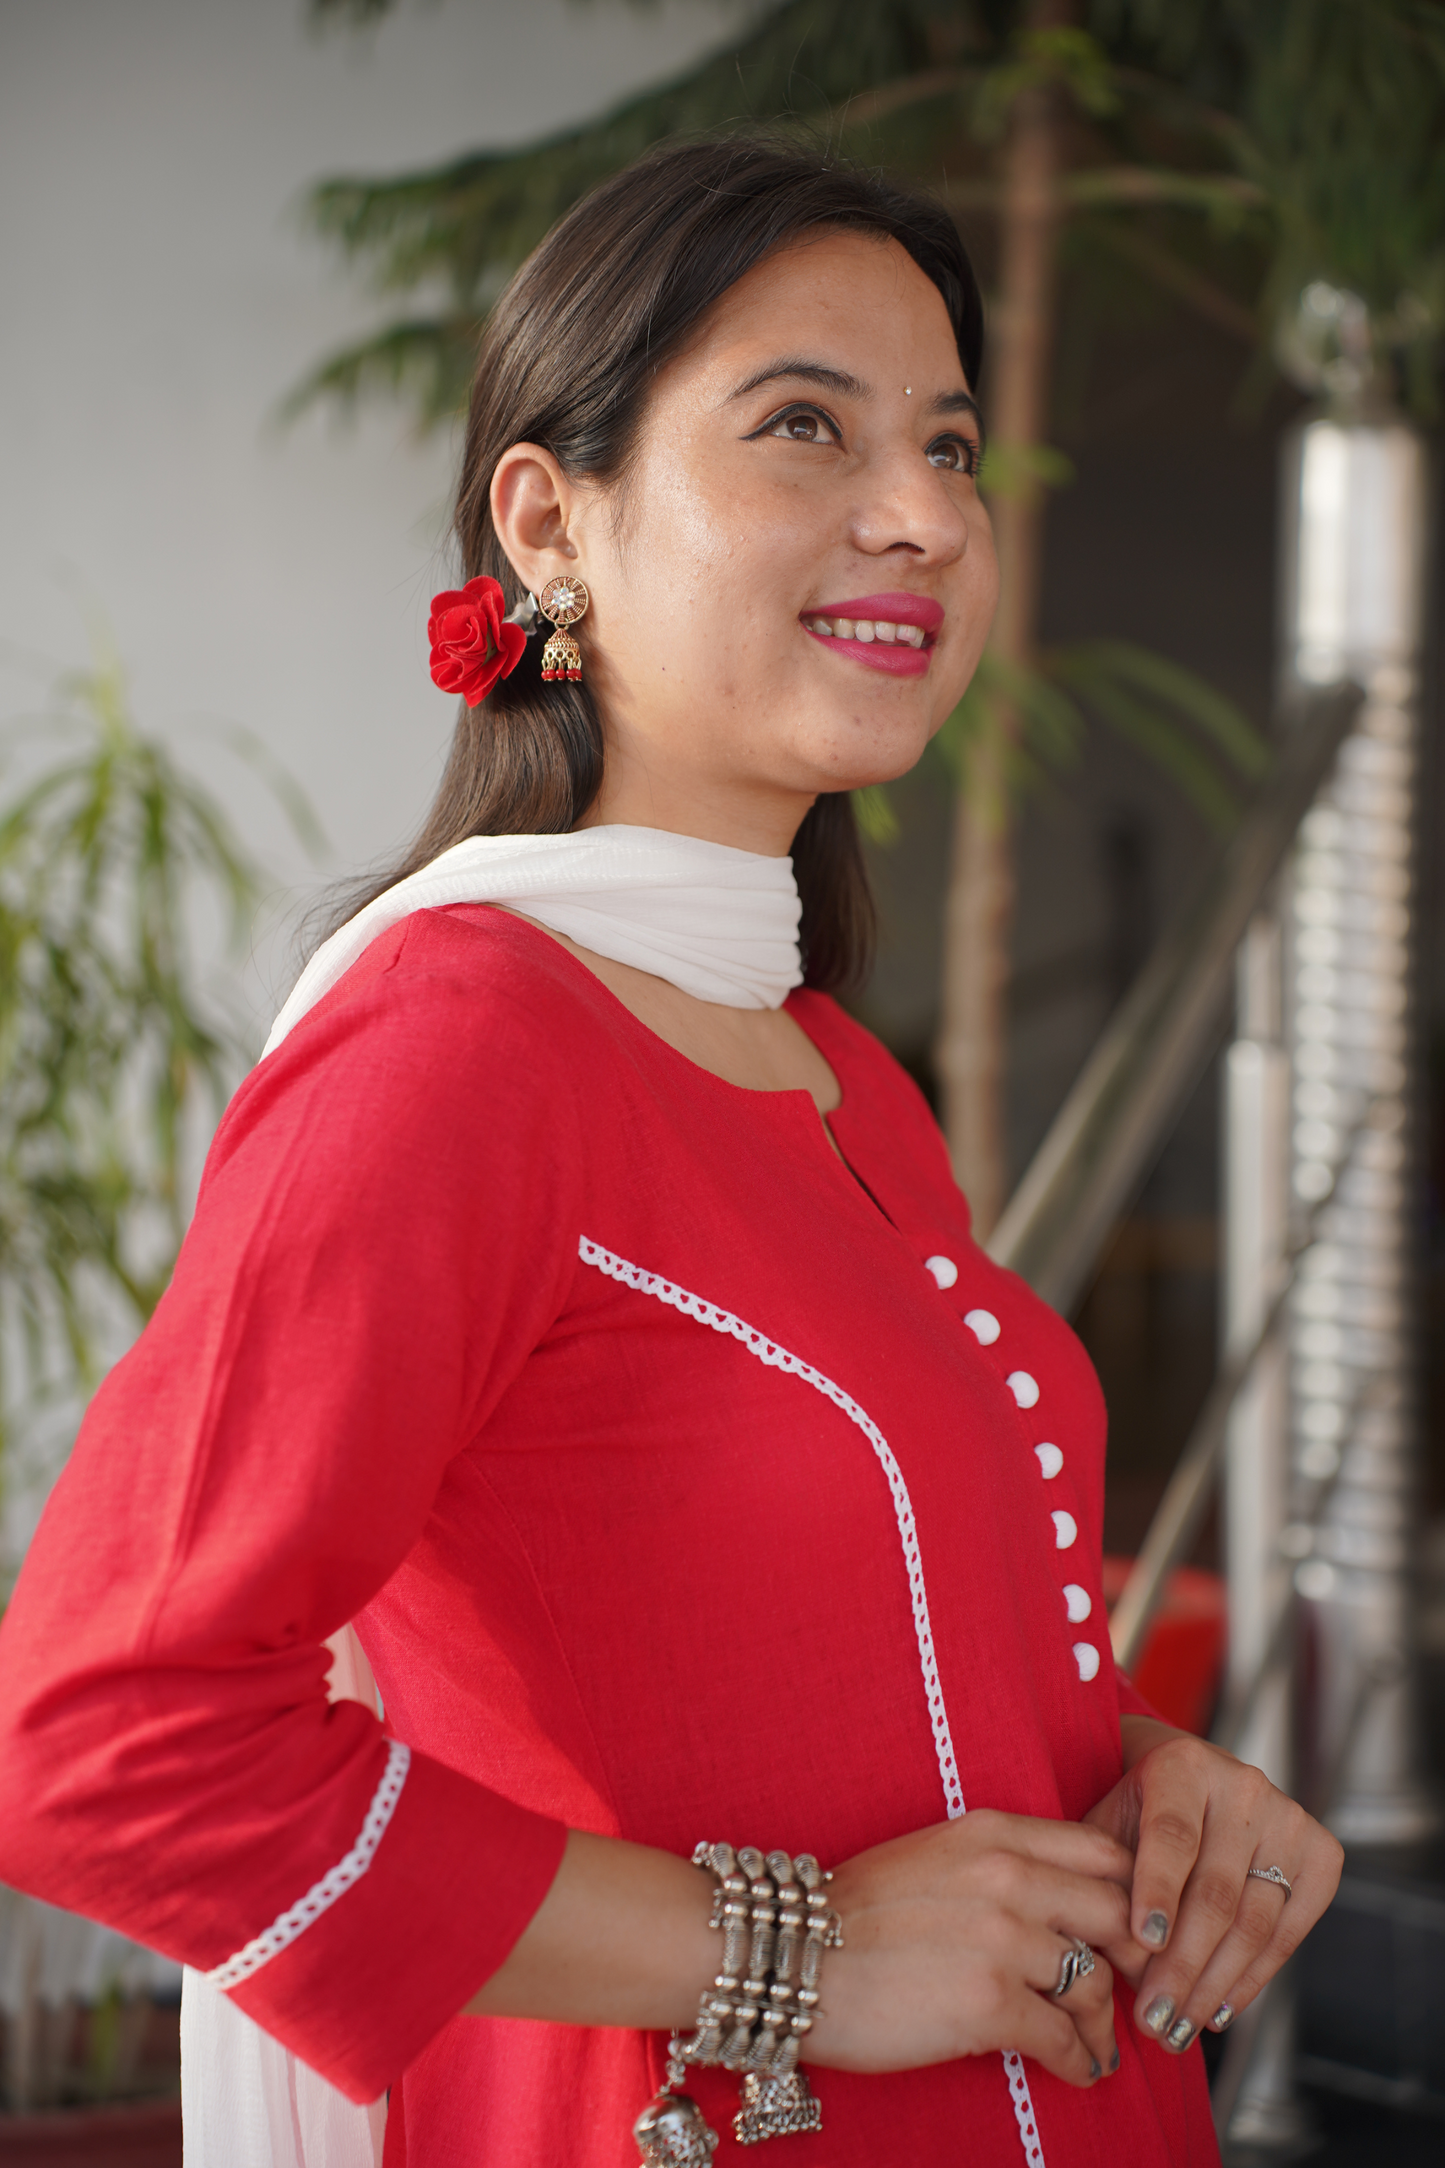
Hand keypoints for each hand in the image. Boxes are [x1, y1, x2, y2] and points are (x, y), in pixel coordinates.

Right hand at [806, 1809, 1134, 2090]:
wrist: (792, 1955)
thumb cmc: (856, 1912)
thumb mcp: (933, 1856)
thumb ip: (999, 1864)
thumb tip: (1056, 1902)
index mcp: (993, 1833)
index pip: (1101, 1853)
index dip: (1131, 1895)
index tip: (1130, 1931)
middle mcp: (1006, 1876)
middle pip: (1116, 1915)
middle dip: (1134, 1961)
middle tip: (1135, 1991)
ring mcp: (1001, 1939)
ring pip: (1095, 1982)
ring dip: (1104, 2024)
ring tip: (1097, 2044)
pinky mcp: (989, 2003)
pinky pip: (1064, 2037)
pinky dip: (1079, 2060)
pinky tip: (1075, 2069)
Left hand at [1084, 1718, 1342, 2053]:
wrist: (1188, 1780)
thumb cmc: (1138, 1810)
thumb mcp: (1109, 1825)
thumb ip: (1109, 1878)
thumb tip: (1118, 1960)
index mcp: (1183, 1765)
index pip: (1172, 1836)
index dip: (1158, 1891)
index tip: (1142, 1943)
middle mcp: (1244, 1786)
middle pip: (1215, 1893)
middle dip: (1183, 1967)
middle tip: (1155, 2019)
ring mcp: (1290, 1818)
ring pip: (1254, 1922)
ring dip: (1216, 1986)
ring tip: (1182, 2027)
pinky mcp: (1321, 1854)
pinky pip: (1288, 1931)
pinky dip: (1254, 1978)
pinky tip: (1222, 2008)